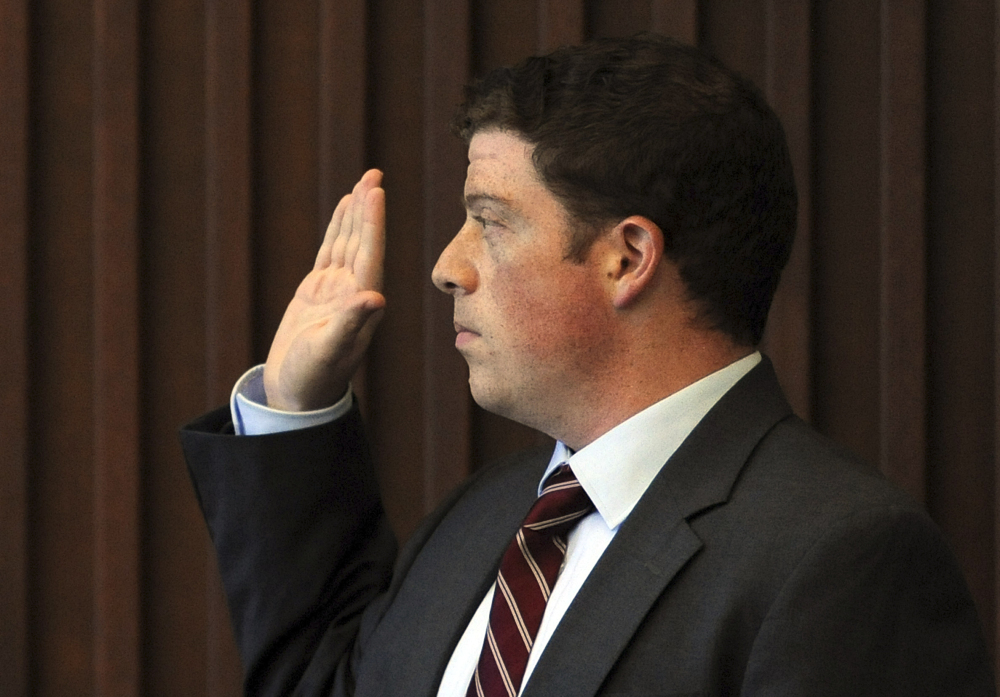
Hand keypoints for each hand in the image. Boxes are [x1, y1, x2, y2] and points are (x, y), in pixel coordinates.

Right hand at [263, 169, 385, 410]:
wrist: (297, 396)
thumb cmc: (313, 378)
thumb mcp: (329, 350)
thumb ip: (351, 322)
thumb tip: (376, 297)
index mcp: (362, 304)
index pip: (370, 254)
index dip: (373, 223)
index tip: (377, 192)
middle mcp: (355, 293)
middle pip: (363, 242)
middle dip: (368, 209)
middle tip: (374, 174)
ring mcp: (337, 290)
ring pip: (348, 243)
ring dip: (356, 214)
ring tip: (364, 183)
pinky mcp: (318, 292)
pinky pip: (330, 252)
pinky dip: (337, 230)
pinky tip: (343, 211)